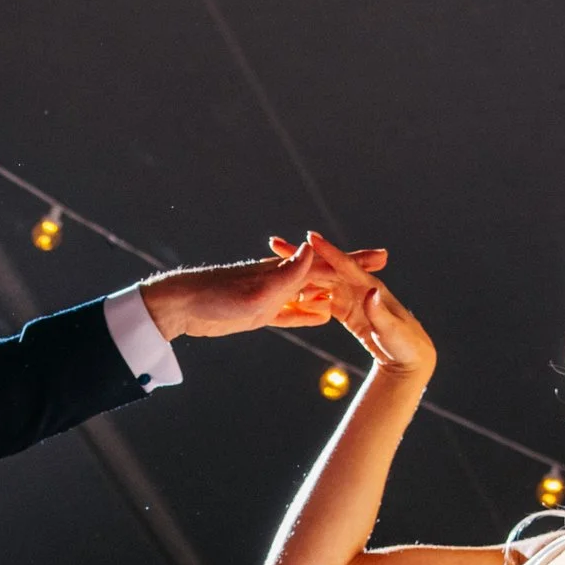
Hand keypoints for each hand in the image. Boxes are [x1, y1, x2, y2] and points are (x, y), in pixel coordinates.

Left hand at [139, 239, 389, 340]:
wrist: (182, 306)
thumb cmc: (216, 297)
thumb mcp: (257, 290)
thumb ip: (289, 274)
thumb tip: (314, 248)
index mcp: (285, 273)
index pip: (329, 266)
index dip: (355, 263)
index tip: (382, 258)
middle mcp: (282, 280)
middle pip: (326, 277)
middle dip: (353, 274)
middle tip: (380, 270)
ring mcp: (273, 296)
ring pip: (313, 294)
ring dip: (337, 293)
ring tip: (358, 294)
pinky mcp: (261, 312)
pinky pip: (294, 313)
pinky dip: (311, 313)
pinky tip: (322, 317)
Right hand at [271, 234, 435, 378]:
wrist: (409, 358)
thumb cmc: (404, 345)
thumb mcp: (392, 331)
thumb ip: (379, 312)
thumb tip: (372, 291)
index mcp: (370, 288)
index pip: (345, 265)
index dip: (328, 251)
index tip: (309, 237)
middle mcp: (359, 287)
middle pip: (325, 268)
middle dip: (301, 256)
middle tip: (275, 243)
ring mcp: (351, 297)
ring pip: (319, 281)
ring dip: (297, 273)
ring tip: (271, 264)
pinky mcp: (346, 310)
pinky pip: (321, 300)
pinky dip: (304, 296)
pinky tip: (286, 294)